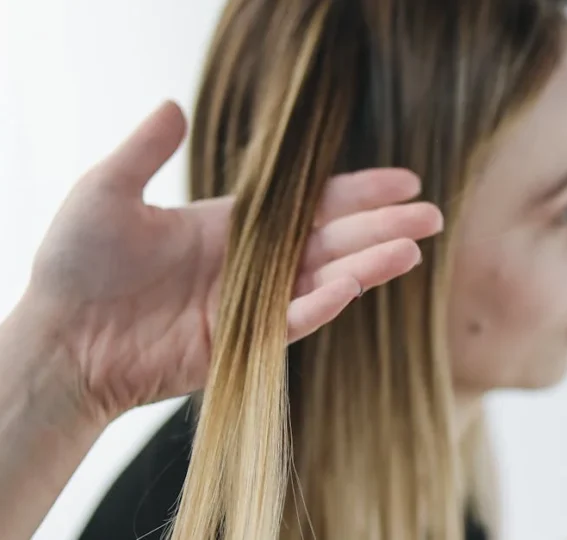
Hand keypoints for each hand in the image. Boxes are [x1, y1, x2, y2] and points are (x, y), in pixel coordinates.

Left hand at [25, 101, 442, 420]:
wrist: (61, 339)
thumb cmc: (77, 265)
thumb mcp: (106, 192)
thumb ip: (144, 151)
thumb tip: (173, 103)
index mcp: (234, 225)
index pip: (310, 204)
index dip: (357, 191)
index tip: (404, 179)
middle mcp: (253, 263)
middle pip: (331, 240)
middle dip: (383, 226)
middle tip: (433, 216)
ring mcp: (251, 305)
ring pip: (324, 280)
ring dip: (368, 264)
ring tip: (412, 249)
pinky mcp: (242, 345)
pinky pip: (292, 322)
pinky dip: (322, 304)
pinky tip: (354, 283)